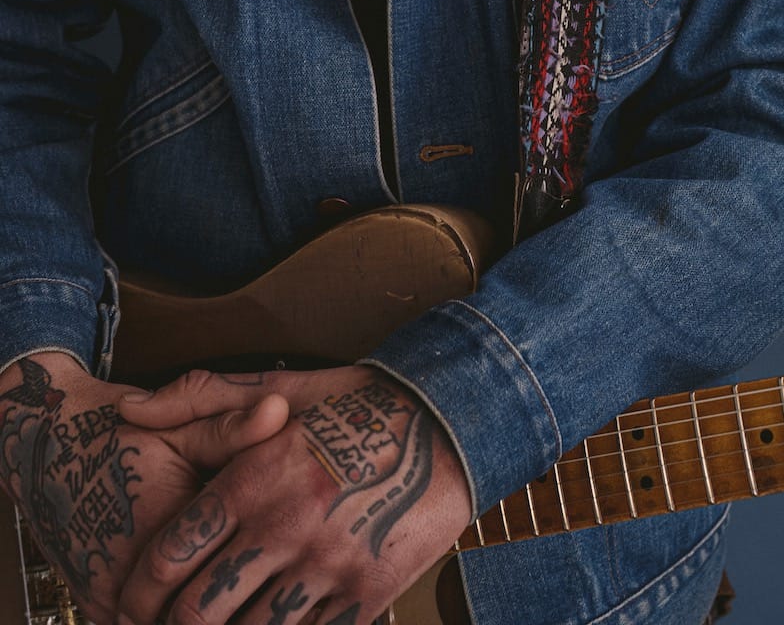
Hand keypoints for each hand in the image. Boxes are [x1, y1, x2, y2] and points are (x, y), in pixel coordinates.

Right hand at [0, 351, 288, 624]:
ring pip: (170, 623)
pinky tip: (199, 589)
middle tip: (264, 584)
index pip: (226, 569)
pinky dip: (170, 615)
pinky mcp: (96, 605)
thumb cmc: (126, 435)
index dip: (258, 569)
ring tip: (236, 587)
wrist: (52, 450)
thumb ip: (232, 428)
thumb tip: (281, 412)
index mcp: (164, 525)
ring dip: (203, 609)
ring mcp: (109, 595)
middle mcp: (130, 571)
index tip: (287, 561)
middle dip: (233, 601)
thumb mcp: (182, 425)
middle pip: (200, 610)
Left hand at [116, 364, 473, 623]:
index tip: (134, 603)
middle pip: (200, 613)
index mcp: (255, 476)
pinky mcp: (366, 595)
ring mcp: (328, 566)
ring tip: (227, 624)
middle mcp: (285, 526)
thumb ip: (201, 398)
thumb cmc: (357, 404)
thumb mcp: (282, 387)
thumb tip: (128, 410)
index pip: (171, 554)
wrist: (449, 423)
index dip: (141, 592)